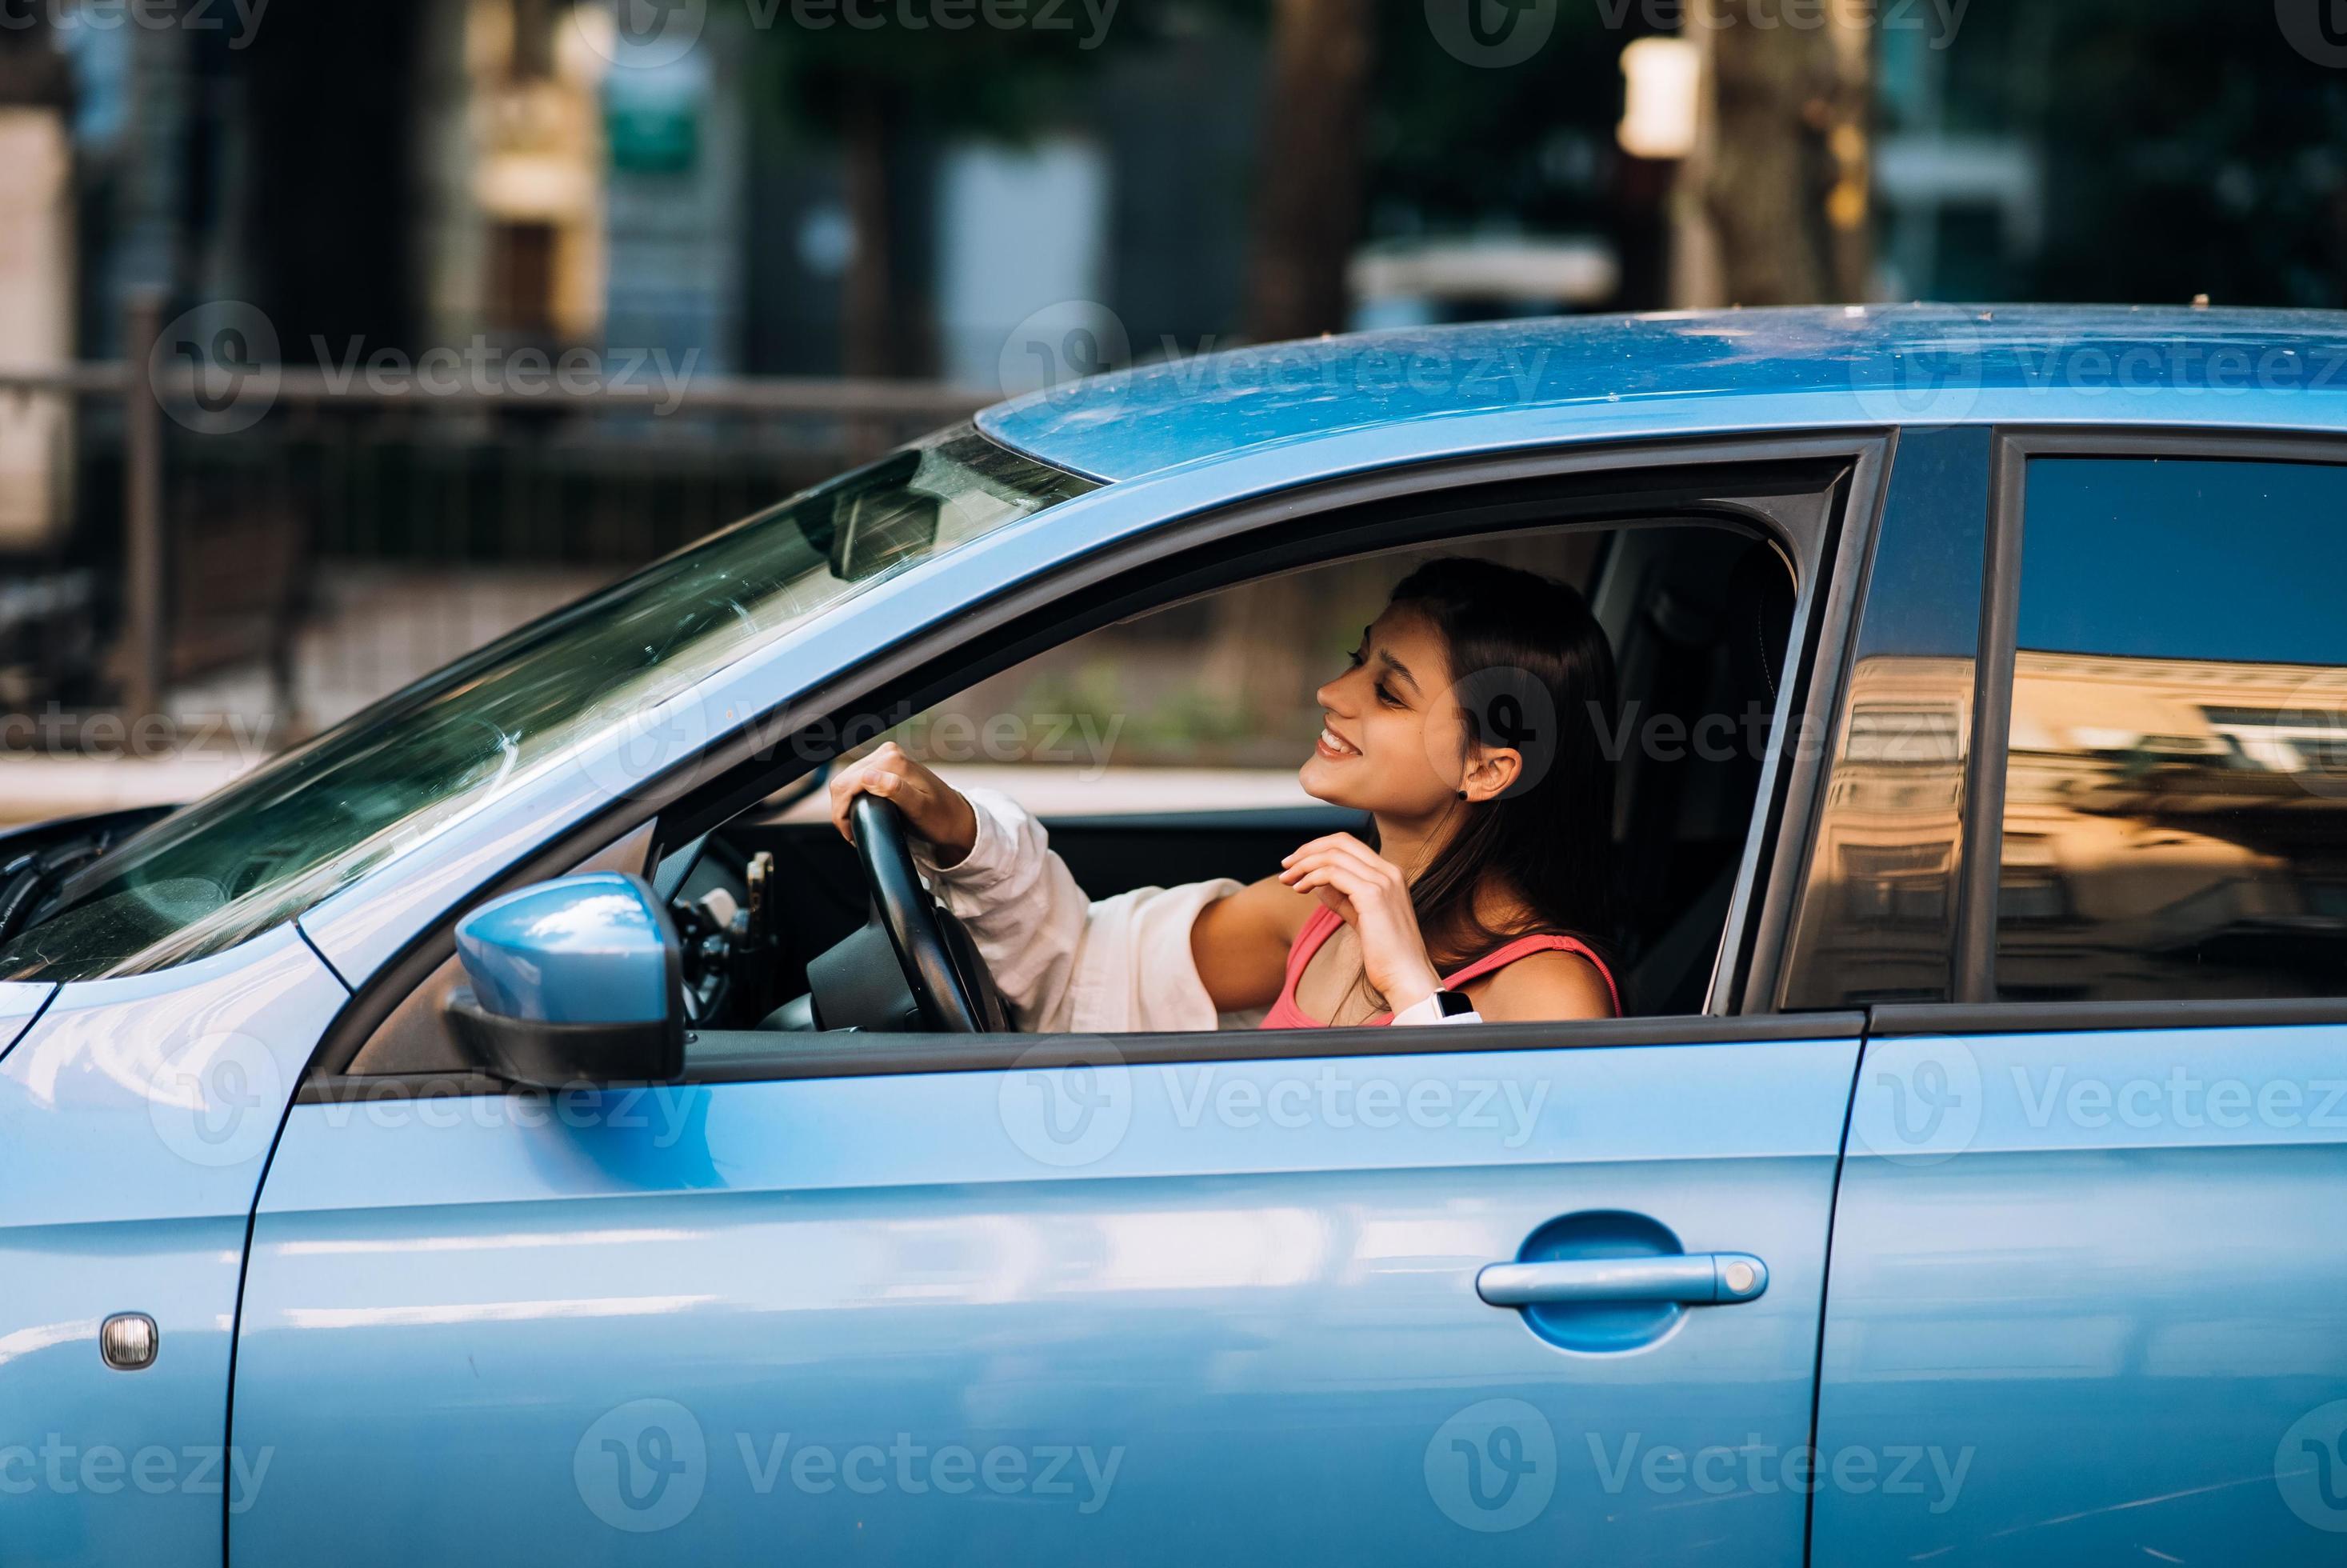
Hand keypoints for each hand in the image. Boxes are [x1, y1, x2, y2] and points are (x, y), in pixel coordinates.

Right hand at [827, 741, 978, 864]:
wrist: (955, 818)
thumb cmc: (941, 817)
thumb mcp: (920, 808)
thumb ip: (895, 790)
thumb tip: (868, 777)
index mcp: (893, 761)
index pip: (848, 782)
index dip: (842, 811)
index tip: (851, 833)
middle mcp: (887, 753)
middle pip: (844, 780)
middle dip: (841, 810)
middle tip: (852, 834)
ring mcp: (885, 758)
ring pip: (847, 781)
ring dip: (845, 805)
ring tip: (855, 826)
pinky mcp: (885, 765)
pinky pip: (856, 780)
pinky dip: (852, 798)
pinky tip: (860, 813)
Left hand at [1277, 833, 1442, 1013]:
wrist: (1407, 977)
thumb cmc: (1386, 954)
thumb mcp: (1360, 917)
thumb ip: (1342, 897)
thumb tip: (1317, 882)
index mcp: (1390, 874)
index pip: (1349, 844)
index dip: (1319, 848)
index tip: (1297, 863)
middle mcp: (1389, 871)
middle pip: (1340, 841)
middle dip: (1307, 850)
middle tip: (1285, 866)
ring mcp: (1383, 881)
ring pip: (1333, 855)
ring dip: (1304, 864)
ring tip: (1287, 880)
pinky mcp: (1373, 895)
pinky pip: (1333, 873)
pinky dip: (1311, 877)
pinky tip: (1300, 889)